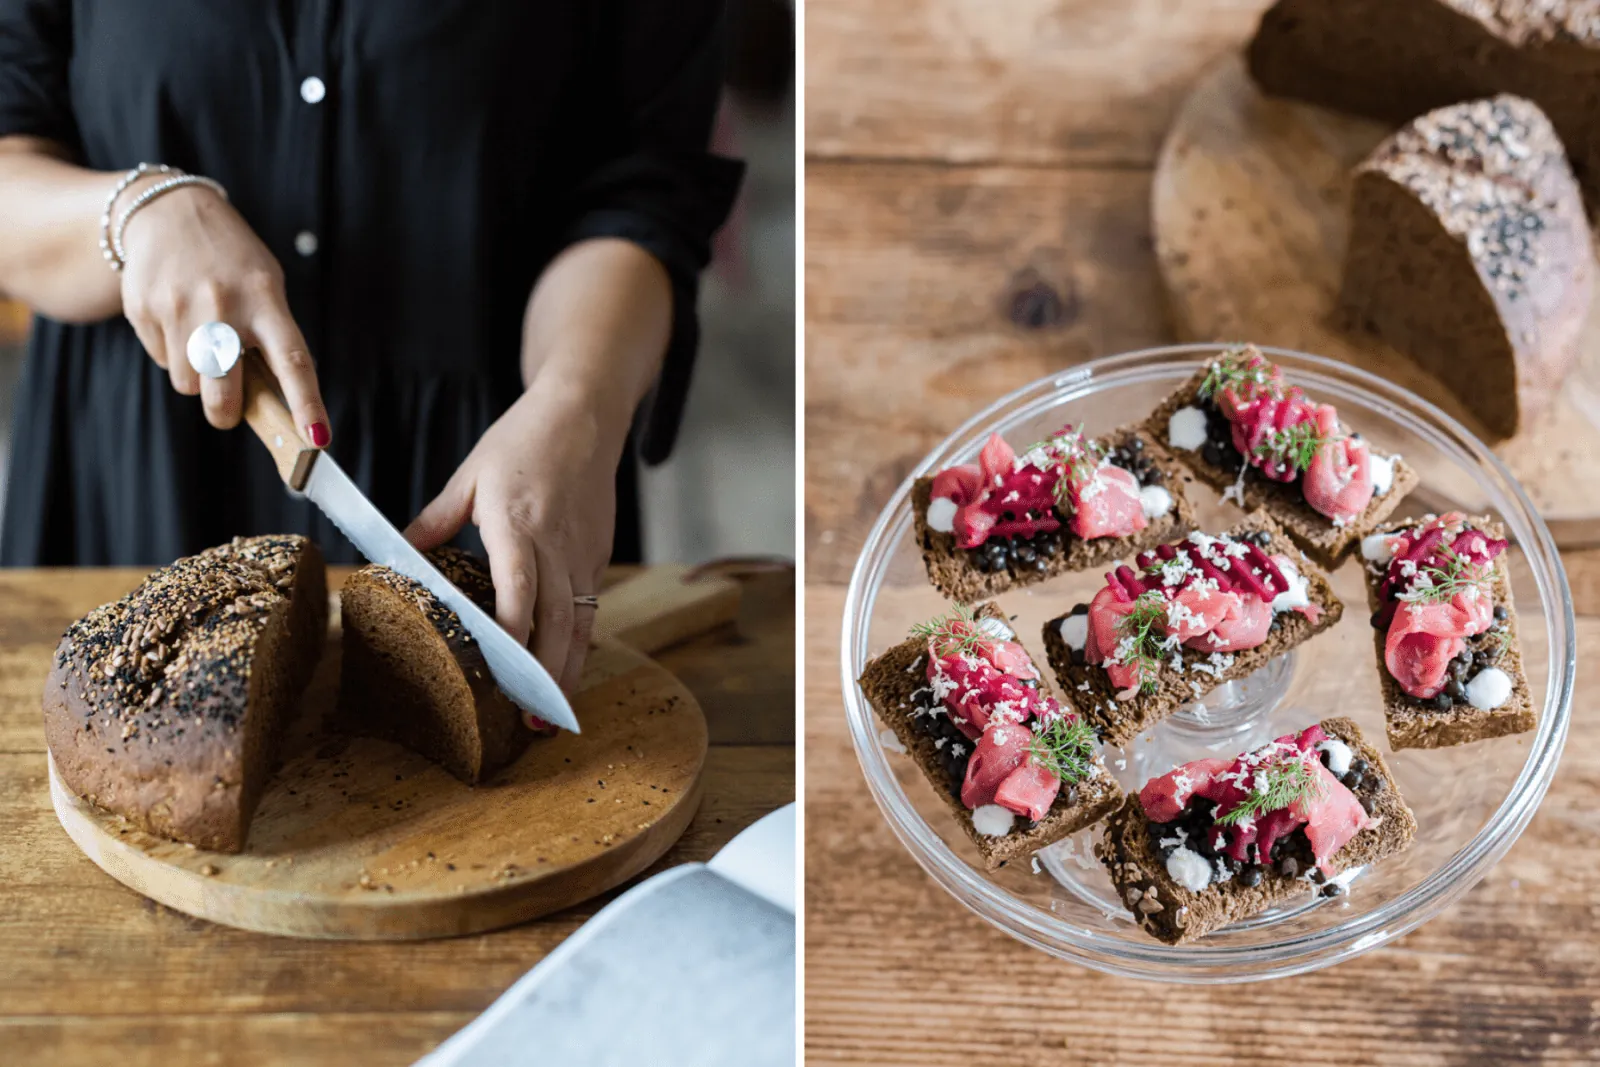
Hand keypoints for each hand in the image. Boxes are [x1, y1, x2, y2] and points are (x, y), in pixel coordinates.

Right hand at [118, 181, 328, 444]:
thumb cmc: (231, 261)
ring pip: (188, 384)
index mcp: (266, 300)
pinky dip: (172, 353)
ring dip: (197, 378)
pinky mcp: (143, 309)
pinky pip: (162, 360)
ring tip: (202, 341)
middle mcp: (222, 306)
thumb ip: (272, 337)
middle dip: (225, 414)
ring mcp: (178, 308)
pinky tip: (176, 320)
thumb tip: (277, 402)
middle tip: (228, 411)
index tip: (318, 438)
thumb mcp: (266, 286)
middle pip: (222, 393)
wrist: (167, 211)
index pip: (293, 361)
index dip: (307, 404)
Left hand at [404, 380, 628, 692]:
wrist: (584, 415)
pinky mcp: (598, 554)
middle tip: (533, 719)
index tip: (503, 671)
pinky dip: (579, 642)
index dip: (514, 633)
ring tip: (552, 713)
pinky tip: (564, 671)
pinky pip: (590, 606)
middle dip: (547, 673)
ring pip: (582, 621)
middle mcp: (557, 544)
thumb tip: (399, 556)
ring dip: (569, 669)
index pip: (520, 588)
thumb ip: (435, 521)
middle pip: (559, 619)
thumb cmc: (523, 440)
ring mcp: (584, 551)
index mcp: (518, 522)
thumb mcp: (470, 476)